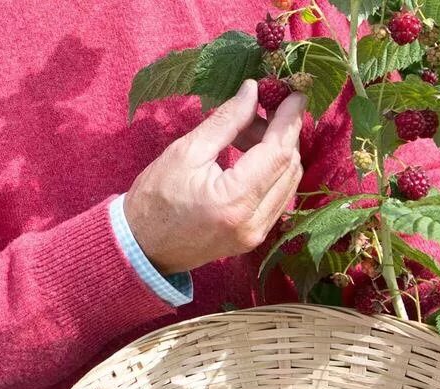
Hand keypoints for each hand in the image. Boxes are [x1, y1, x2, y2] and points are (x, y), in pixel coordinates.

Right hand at [124, 80, 306, 274]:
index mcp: (234, 201)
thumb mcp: (186, 152)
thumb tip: (254, 91)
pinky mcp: (256, 236)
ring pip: (288, 182)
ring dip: (278, 151)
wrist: (143, 246)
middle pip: (289, 167)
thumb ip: (226, 121)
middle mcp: (254, 222)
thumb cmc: (156, 197)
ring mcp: (257, 233)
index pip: (278, 154)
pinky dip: (272, 171)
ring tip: (247, 131)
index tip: (296, 93)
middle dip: (283, 133)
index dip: (290, 120)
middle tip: (262, 108)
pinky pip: (278, 197)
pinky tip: (250, 155)